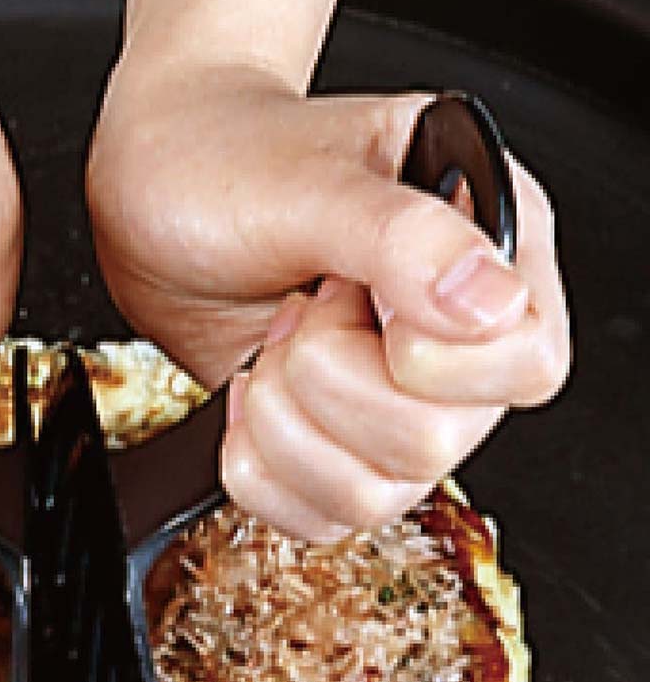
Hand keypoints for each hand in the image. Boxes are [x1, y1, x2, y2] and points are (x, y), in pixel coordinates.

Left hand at [87, 65, 570, 538]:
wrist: (153, 197)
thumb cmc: (226, 165)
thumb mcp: (310, 183)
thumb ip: (401, 236)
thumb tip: (488, 299)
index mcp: (488, 247)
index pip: (528, 363)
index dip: (429, 357)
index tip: (348, 297)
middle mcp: (455, 340)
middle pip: (435, 445)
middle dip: (327, 380)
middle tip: (295, 310)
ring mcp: (395, 404)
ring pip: (372, 495)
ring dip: (285, 425)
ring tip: (268, 345)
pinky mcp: (335, 448)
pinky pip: (317, 516)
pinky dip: (260, 467)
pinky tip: (249, 392)